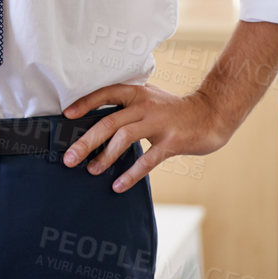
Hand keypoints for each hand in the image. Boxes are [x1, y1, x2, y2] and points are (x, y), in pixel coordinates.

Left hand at [60, 82, 232, 192]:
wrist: (211, 114)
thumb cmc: (173, 110)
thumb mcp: (148, 100)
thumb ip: (127, 108)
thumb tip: (96, 125)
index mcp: (136, 93)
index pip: (105, 94)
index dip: (85, 103)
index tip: (66, 116)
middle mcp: (144, 105)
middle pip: (109, 121)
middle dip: (86, 140)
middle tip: (69, 157)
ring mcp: (158, 123)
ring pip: (124, 138)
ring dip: (105, 156)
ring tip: (91, 170)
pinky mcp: (172, 142)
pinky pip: (148, 160)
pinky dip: (131, 173)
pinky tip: (118, 185)